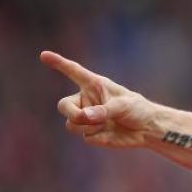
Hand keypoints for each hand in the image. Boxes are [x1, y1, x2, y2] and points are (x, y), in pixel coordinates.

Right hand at [42, 51, 156, 148]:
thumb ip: (103, 110)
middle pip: (63, 107)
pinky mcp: (91, 133)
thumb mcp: (122, 105)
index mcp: (94, 85)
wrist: (147, 129)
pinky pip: (85, 136)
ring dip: (88, 125)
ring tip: (106, 123)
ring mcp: (87, 118)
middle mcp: (86, 101)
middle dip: (72, 113)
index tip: (44, 55)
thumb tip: (84, 117)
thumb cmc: (137, 110)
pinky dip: (98, 135)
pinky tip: (110, 132)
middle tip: (84, 117)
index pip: (73, 71)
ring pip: (72, 124)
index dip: (58, 63)